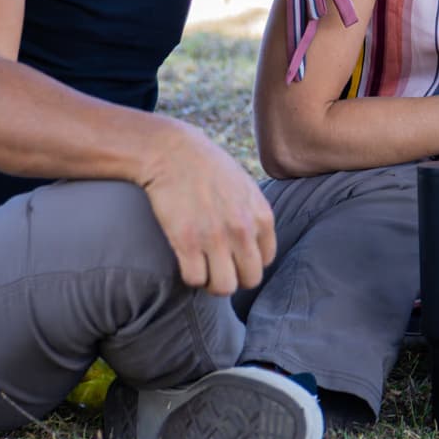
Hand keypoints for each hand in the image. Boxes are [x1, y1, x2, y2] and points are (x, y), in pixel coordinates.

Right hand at [136, 125, 276, 297]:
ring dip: (212, 283)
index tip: (232, 256)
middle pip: (249, 279)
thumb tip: (257, 244)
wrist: (173, 152)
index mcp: (261, 216)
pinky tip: (186, 261)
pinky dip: (190, 277)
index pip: (265, 261)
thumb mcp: (245, 187)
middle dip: (234, 277)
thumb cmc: (208, 168)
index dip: (247, 262)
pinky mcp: (186, 241)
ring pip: (224, 287)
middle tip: (217, 267)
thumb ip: (255, 215)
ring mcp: (215, 237)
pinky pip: (195, 279)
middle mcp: (242, 230)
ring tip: (203, 268)